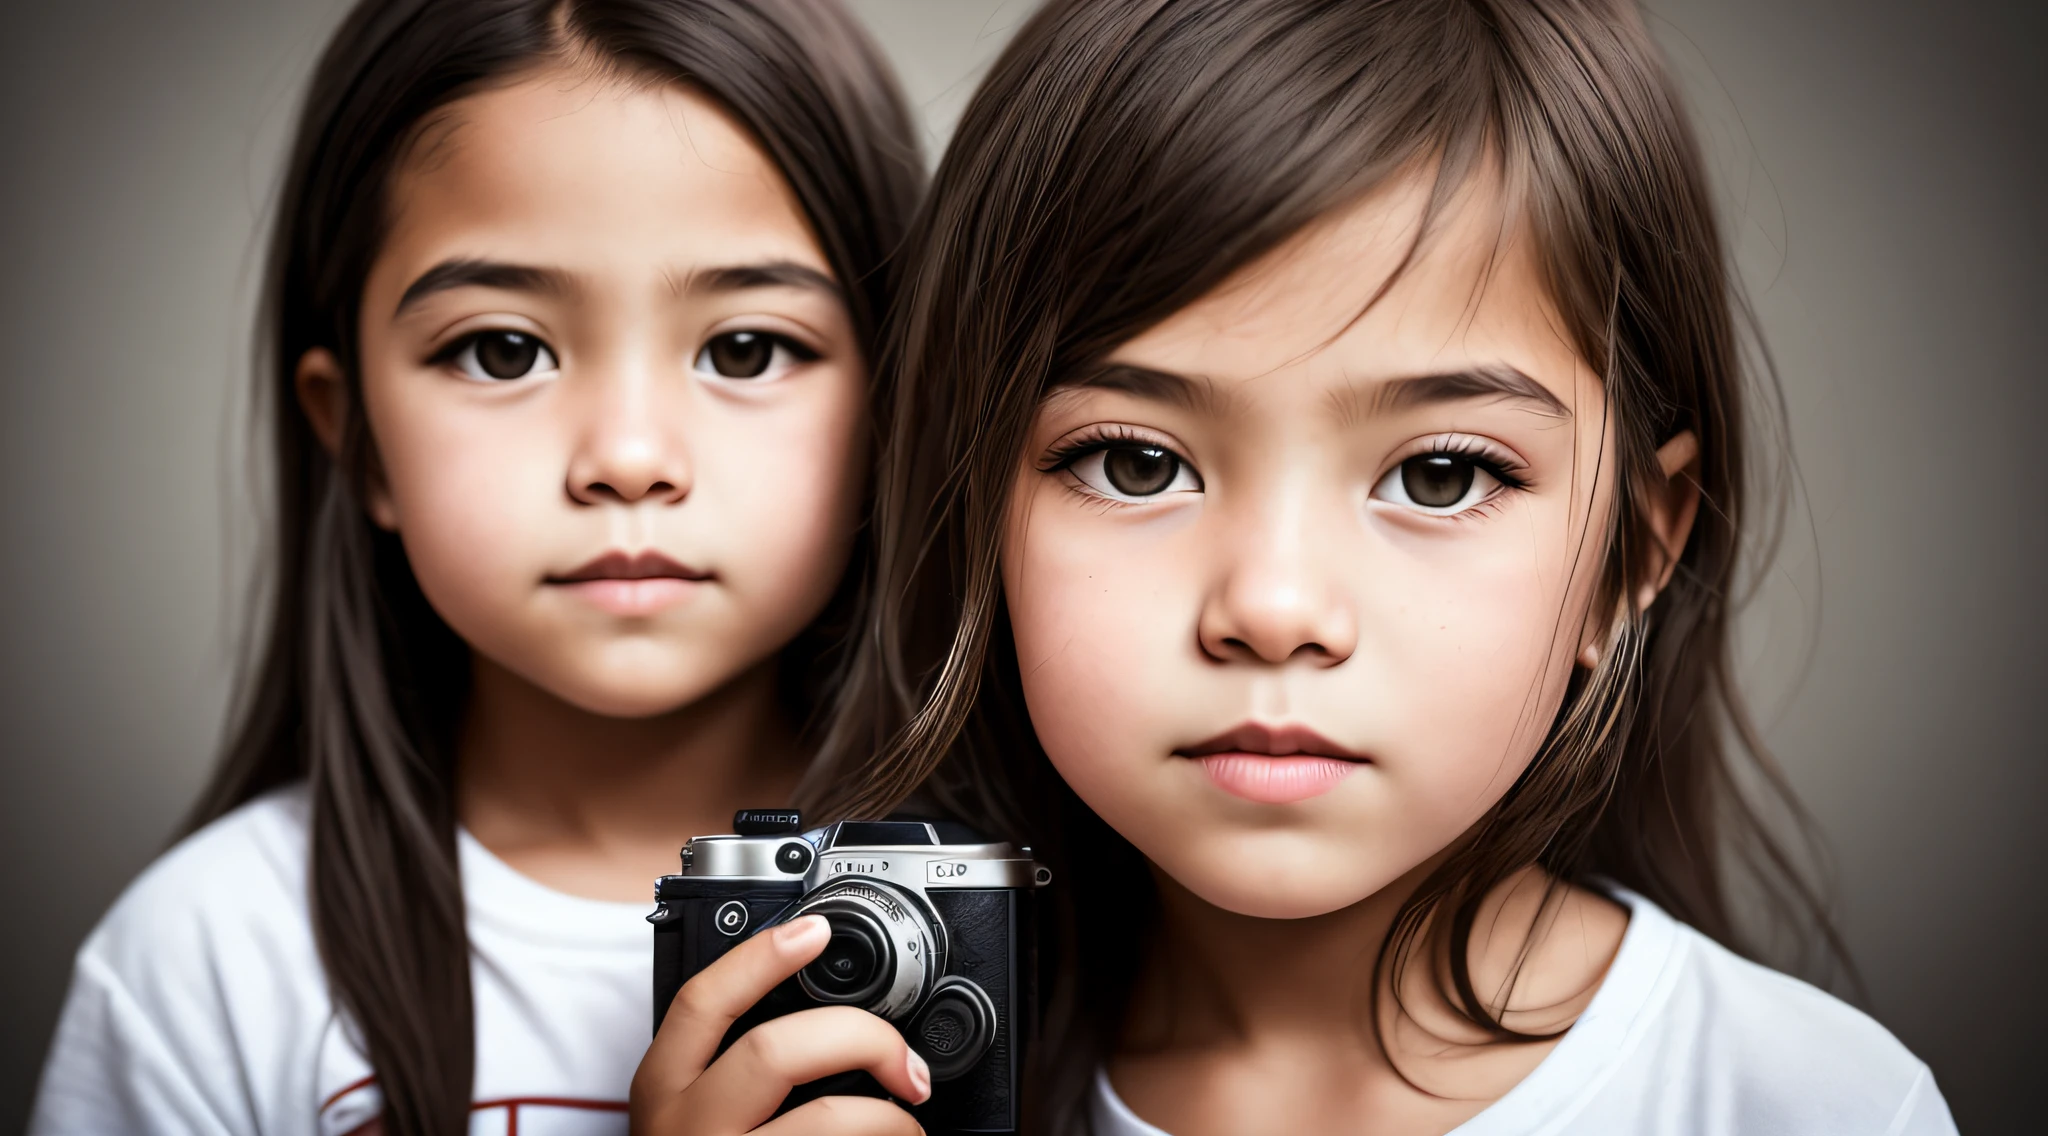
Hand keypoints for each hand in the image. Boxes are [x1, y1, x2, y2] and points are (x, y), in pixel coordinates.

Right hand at [630, 914, 930, 1134]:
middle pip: (778, 1051)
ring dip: (891, 1117)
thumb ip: (725, 1068)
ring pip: (829, 1119)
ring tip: (910, 1125)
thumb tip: (818, 1023)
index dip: (762, 955)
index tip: (815, 930)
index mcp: (663, 1092)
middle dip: (863, 1039)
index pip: (704, 1002)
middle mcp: (689, 1129)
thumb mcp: (687, 1115)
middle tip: (906, 1064)